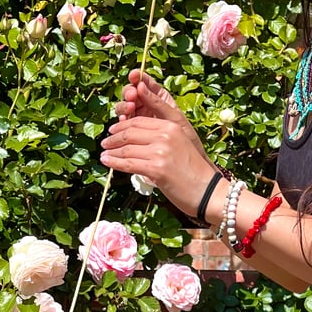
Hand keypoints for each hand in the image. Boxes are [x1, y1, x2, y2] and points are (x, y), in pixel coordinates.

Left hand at [100, 114, 214, 218]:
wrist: (208, 191)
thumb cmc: (194, 171)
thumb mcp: (179, 145)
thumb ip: (160, 139)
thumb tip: (135, 141)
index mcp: (171, 125)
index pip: (139, 121)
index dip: (122, 126)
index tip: (113, 131)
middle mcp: (166, 135)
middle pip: (130, 132)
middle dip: (113, 137)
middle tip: (105, 143)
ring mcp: (161, 151)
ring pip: (127, 149)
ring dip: (111, 151)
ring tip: (103, 154)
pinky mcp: (156, 169)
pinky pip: (128, 164)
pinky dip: (114, 163)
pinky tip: (107, 162)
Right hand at [114, 70, 204, 156]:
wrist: (186, 165)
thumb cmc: (186, 138)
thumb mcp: (174, 118)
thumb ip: (157, 103)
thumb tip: (141, 85)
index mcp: (160, 98)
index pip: (145, 82)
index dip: (137, 77)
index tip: (134, 75)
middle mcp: (148, 106)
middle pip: (131, 94)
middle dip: (129, 93)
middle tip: (132, 97)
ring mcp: (140, 119)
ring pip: (125, 108)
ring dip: (124, 107)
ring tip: (129, 109)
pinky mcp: (134, 133)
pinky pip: (123, 125)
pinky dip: (121, 122)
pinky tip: (122, 123)